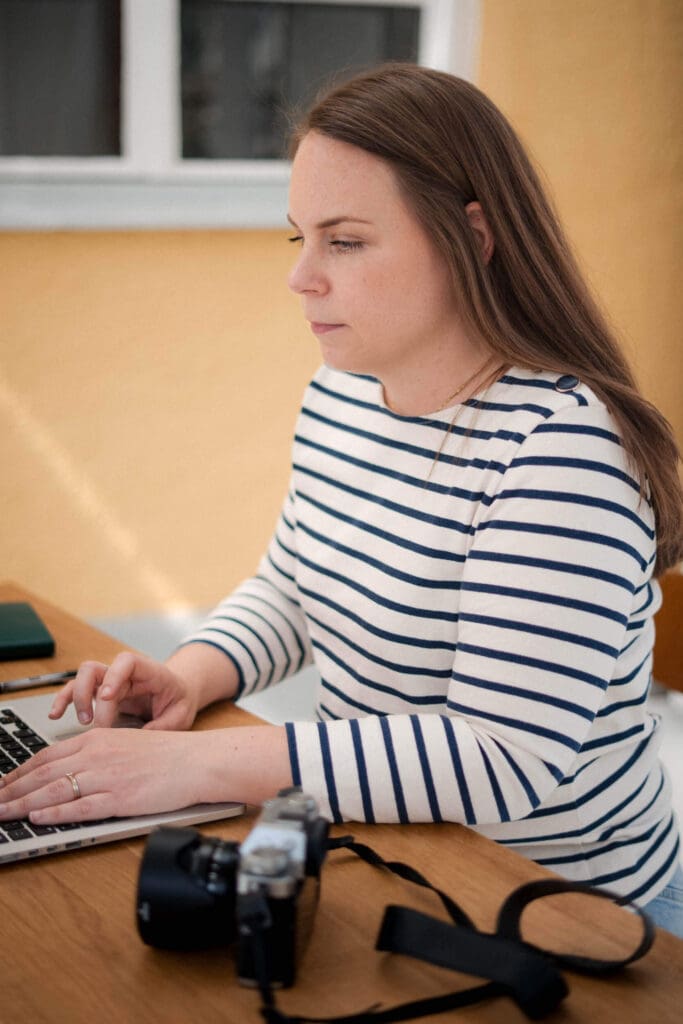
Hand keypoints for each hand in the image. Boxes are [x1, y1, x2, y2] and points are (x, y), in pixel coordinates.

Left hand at [0, 728, 217, 823]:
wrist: (197, 760)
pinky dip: (55, 813)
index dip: (20, 772)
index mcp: (98, 739)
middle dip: (12, 790)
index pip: (47, 756)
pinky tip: (38, 818)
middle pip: (44, 773)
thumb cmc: (167, 755)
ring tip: (2, 813)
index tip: (2, 784)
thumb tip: (69, 771)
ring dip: (23, 803)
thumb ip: (96, 754)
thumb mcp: (125, 744)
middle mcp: (98, 755)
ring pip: (55, 790)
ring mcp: (108, 777)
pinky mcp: (120, 798)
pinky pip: (80, 807)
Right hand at [49, 652, 199, 730]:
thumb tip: (138, 742)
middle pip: (96, 669)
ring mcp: (110, 681)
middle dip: (88, 694)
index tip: (107, 696)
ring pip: (82, 677)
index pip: (126, 662)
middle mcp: (124, 673)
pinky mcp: (100, 693)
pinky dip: (64, 701)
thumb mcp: (180, 715)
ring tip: (81, 721)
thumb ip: (161, 727)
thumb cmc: (178, 701)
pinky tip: (55, 715)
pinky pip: (76, 690)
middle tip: (92, 721)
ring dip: (75, 698)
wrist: (178, 694)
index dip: (113, 675)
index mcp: (148, 671)